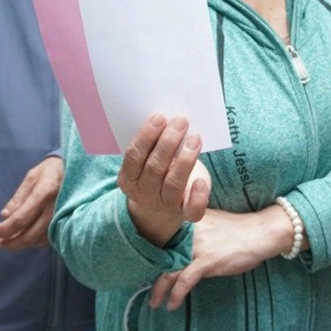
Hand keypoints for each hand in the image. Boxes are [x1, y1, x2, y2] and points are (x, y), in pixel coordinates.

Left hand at [0, 156, 63, 249]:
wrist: (77, 169)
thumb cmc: (50, 171)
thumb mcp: (32, 177)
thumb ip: (18, 198)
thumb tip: (4, 216)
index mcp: (44, 194)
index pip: (20, 219)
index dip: (5, 229)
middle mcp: (55, 208)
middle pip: (30, 235)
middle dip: (12, 243)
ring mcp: (63, 218)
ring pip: (40, 240)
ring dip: (23, 244)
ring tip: (11, 240)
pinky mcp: (68, 223)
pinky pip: (50, 239)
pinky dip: (36, 242)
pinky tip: (27, 237)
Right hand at [119, 114, 210, 247]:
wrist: (166, 201)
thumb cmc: (159, 168)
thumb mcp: (150, 156)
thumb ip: (153, 143)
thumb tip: (169, 118)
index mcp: (129, 178)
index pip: (134, 156)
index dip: (146, 136)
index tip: (160, 117)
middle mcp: (144, 194)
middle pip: (154, 168)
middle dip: (168, 142)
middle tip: (181, 121)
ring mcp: (165, 205)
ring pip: (173, 184)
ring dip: (185, 159)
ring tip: (195, 138)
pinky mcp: (186, 213)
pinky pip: (192, 209)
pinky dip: (198, 196)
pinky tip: (202, 181)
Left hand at [149, 207, 290, 310]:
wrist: (260, 232)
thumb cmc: (237, 229)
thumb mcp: (210, 223)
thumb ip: (192, 231)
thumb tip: (177, 246)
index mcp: (187, 220)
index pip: (160, 238)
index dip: (150, 256)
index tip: (143, 268)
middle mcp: (188, 232)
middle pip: (161, 256)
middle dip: (150, 275)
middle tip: (147, 289)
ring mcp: (197, 246)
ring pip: (169, 270)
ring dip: (159, 290)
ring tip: (154, 303)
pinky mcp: (207, 260)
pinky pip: (184, 281)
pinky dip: (176, 295)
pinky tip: (172, 304)